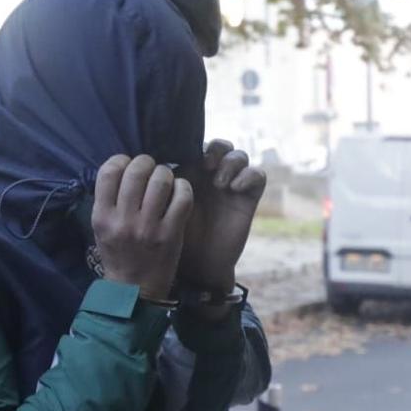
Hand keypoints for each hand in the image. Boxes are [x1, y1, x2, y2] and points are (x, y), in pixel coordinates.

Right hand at [93, 154, 193, 301]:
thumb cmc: (119, 255)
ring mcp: (148, 227)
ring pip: (161, 180)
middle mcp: (123, 221)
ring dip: (165, 173)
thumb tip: (123, 168)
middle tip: (150, 169)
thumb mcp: (101, 229)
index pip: (109, 172)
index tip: (127, 165)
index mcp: (102, 217)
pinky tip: (180, 191)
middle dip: (146, 163)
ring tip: (166, 179)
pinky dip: (183, 188)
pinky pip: (182, 197)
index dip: (121, 160)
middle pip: (136, 171)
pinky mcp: (171, 234)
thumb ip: (108, 201)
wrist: (135, 290)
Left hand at [178, 140, 266, 293]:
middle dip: (217, 149)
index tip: (188, 160)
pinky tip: (234, 189)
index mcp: (192, 173)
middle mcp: (213, 176)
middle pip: (222, 146)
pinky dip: (248, 175)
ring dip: (231, 163)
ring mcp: (233, 186)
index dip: (195, 146)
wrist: (198, 264)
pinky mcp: (248, 198)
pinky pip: (258, 175)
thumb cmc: (176, 236)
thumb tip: (153, 161)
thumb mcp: (165, 207)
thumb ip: (163, 184)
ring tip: (219, 183)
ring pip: (240, 156)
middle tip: (207, 165)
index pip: (199, 145)